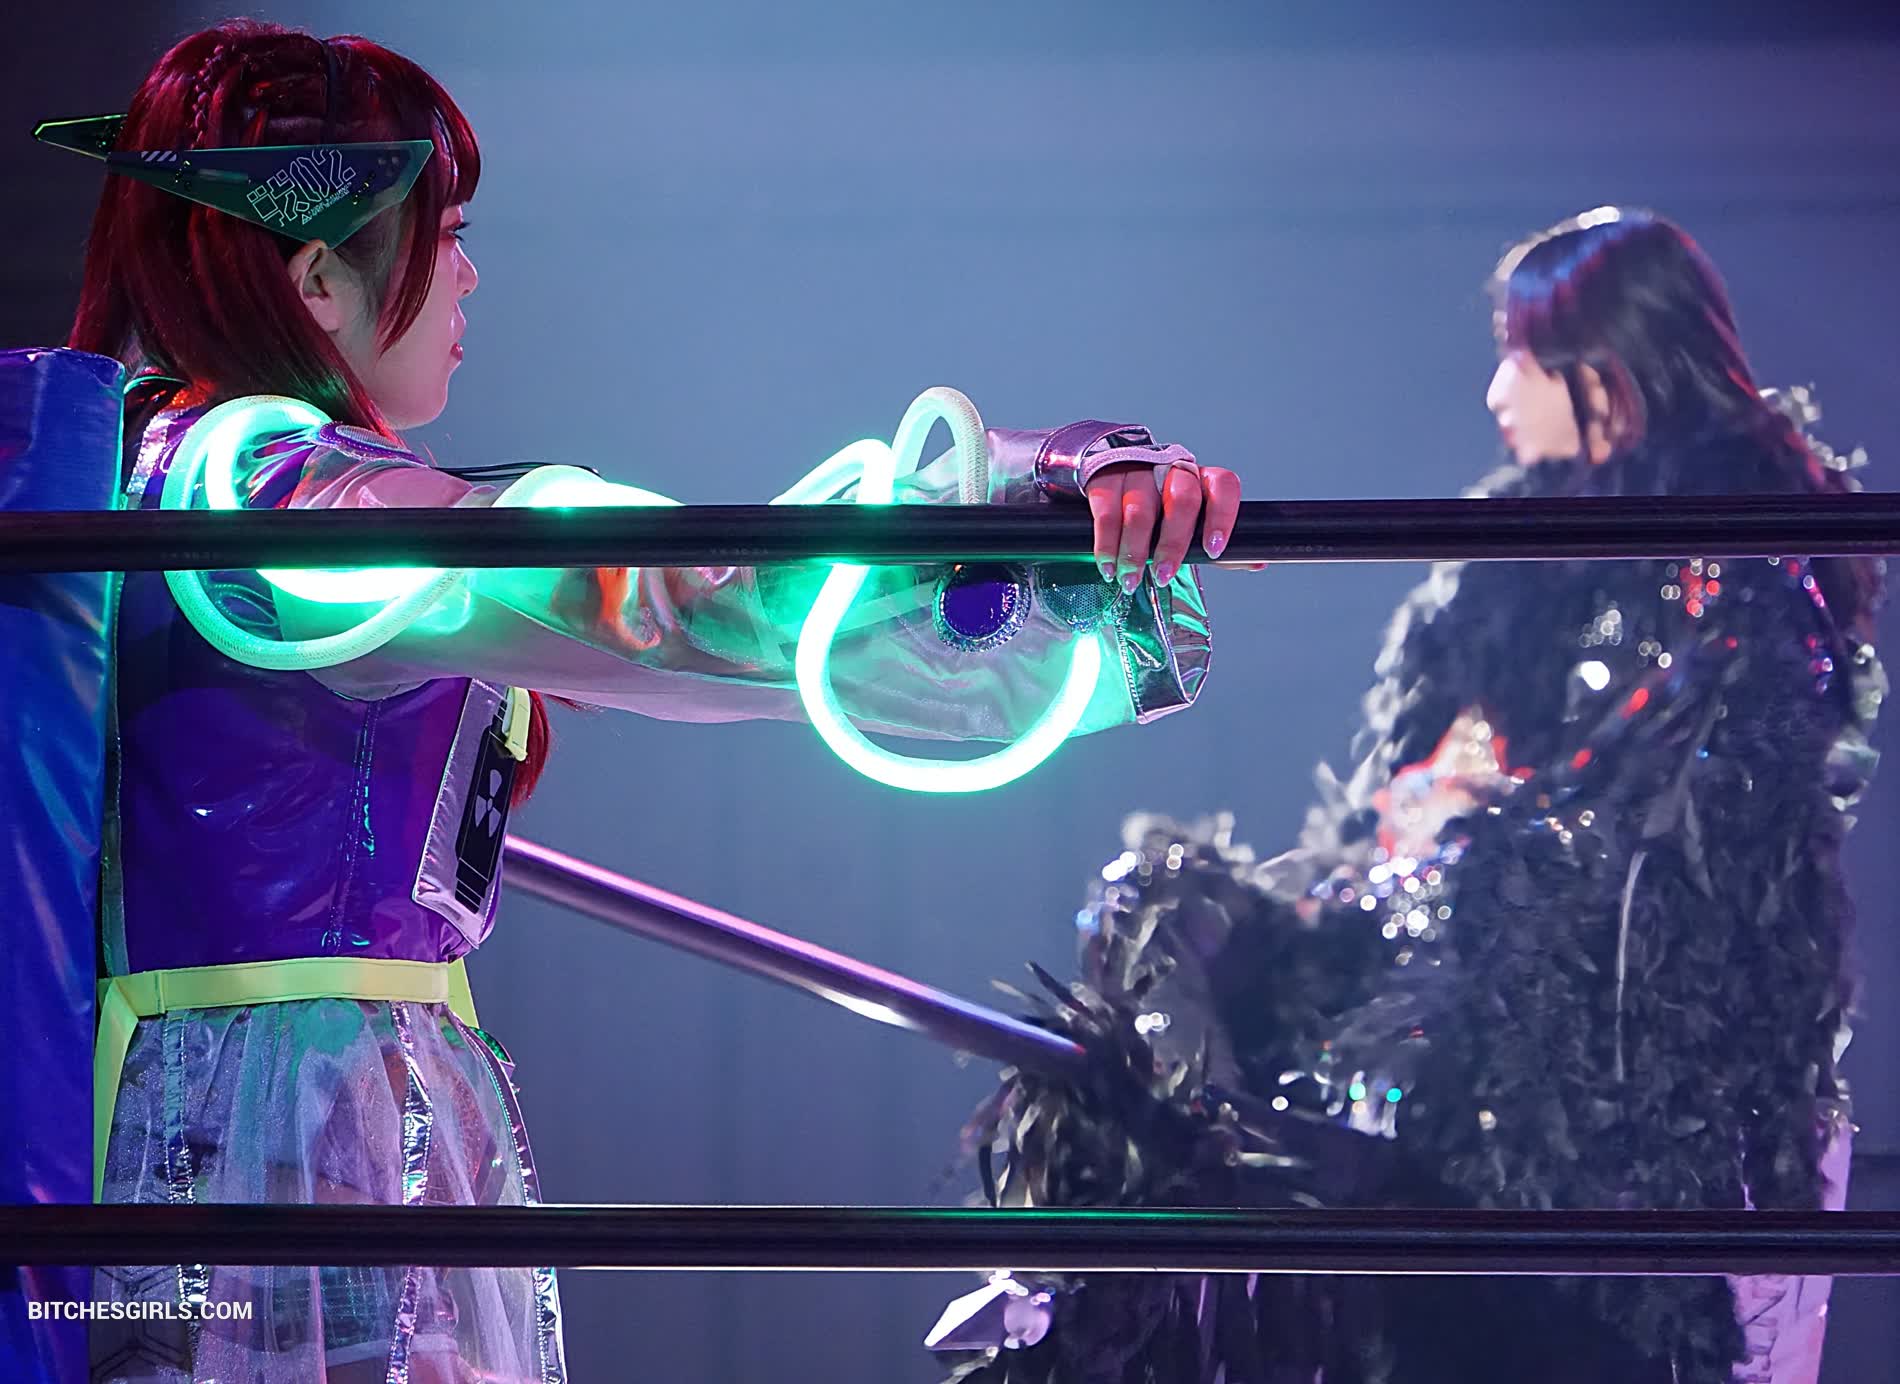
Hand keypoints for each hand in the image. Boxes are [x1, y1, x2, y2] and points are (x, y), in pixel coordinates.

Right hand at [1083, 462, 1242, 590]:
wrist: (1115, 472)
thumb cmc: (1160, 505)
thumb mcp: (1190, 522)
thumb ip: (1216, 542)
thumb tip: (1258, 562)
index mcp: (1200, 479)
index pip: (1222, 486)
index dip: (1221, 516)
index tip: (1213, 549)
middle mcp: (1173, 470)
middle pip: (1181, 500)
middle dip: (1172, 544)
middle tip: (1163, 575)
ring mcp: (1139, 472)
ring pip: (1140, 510)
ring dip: (1134, 552)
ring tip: (1130, 579)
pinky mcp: (1106, 479)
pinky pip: (1106, 513)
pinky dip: (1107, 545)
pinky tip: (1109, 566)